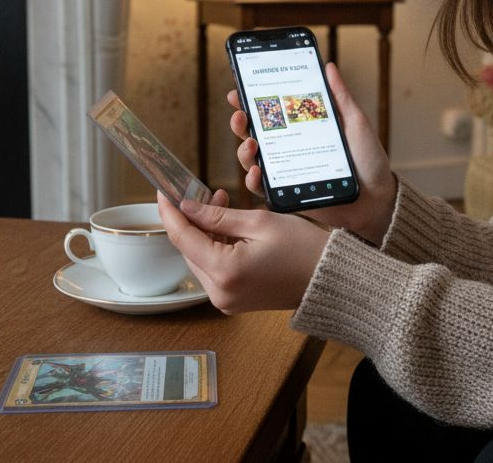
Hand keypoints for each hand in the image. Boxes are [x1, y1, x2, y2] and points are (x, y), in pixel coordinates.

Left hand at [157, 192, 329, 313]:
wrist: (330, 279)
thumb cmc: (303, 249)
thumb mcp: (259, 223)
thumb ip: (217, 216)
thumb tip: (186, 207)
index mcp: (224, 272)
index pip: (182, 237)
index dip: (170, 212)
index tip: (163, 192)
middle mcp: (220, 292)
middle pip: (189, 250)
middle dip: (192, 220)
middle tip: (206, 194)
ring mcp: (226, 300)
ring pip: (200, 260)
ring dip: (205, 233)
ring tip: (222, 206)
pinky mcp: (234, 301)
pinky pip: (214, 271)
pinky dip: (216, 248)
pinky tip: (228, 229)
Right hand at [228, 62, 397, 245]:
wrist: (376, 197)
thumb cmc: (368, 160)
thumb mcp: (355, 123)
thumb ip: (340, 97)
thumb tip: (328, 66)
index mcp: (302, 128)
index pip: (272, 112)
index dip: (252, 101)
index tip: (239, 90)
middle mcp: (289, 147)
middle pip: (254, 133)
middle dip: (240, 122)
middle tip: (241, 114)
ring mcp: (285, 171)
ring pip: (252, 159)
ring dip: (243, 150)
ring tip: (250, 143)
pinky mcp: (287, 193)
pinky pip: (262, 188)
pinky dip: (253, 180)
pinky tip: (257, 172)